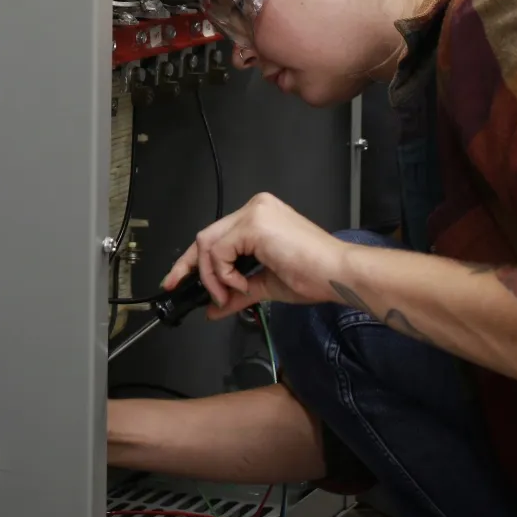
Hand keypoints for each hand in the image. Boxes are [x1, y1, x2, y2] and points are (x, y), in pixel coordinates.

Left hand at [163, 193, 353, 317]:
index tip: (177, 280)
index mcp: (259, 217)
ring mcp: (254, 213)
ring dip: (211, 277)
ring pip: (208, 244)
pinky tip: (241, 285)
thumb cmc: (314, 277)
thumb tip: (213, 308)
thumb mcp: (265, 285)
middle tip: (177, 288)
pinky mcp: (254, 224)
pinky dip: (223, 274)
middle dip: (189, 266)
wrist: (339, 274)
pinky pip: (219, 251)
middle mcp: (255, 208)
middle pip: (206, 236)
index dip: (193, 259)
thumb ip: (237, 292)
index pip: (216, 235)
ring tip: (227, 295)